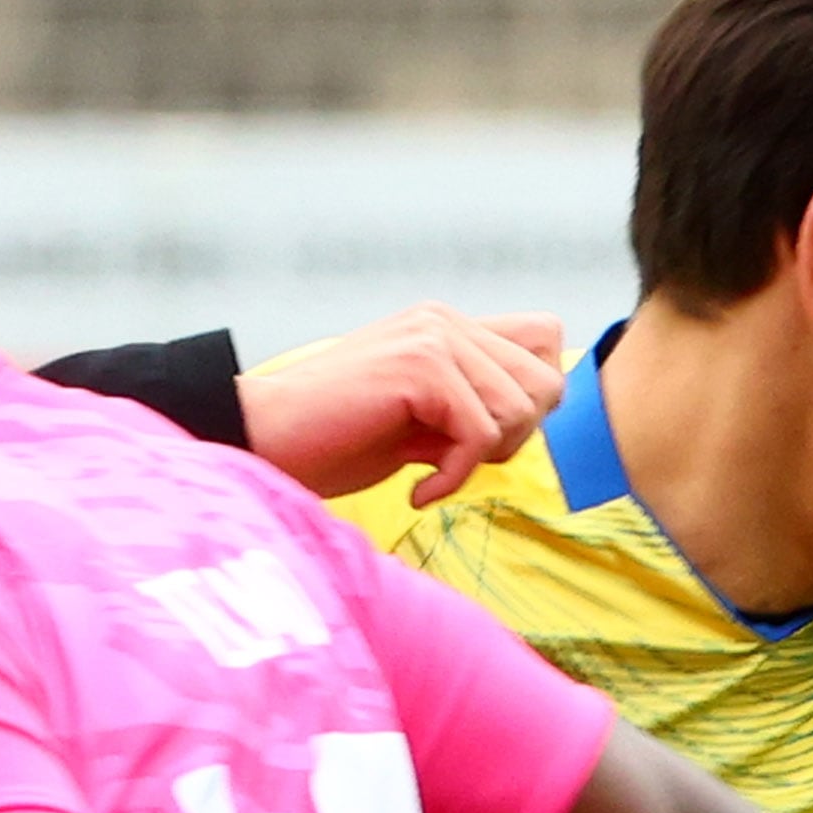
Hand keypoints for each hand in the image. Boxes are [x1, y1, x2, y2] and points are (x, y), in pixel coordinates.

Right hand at [240, 308, 568, 507]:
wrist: (265, 440)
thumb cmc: (332, 442)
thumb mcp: (418, 424)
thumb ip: (469, 410)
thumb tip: (527, 423)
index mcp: (446, 326)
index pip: (545, 340)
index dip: (531, 398)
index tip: (482, 439)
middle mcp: (445, 320)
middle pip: (547, 379)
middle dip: (516, 437)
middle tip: (455, 461)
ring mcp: (434, 338)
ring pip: (522, 408)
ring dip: (484, 459)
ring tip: (432, 473)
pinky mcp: (422, 368)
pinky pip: (482, 435)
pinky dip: (455, 477)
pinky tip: (417, 491)